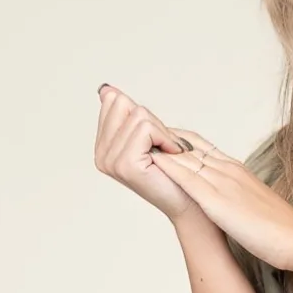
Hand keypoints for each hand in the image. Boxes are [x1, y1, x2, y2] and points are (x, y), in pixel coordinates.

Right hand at [94, 83, 201, 224]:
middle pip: (122, 103)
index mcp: (103, 145)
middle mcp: (101, 154)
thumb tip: (107, 90)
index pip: (113, 100)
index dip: (142, 115)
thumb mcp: (148, 137)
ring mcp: (110, 160)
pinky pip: (146, 128)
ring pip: (138, 115)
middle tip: (164, 147)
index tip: (155, 140)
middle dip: (152, 121)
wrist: (190, 203)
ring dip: (163, 133)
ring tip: (168, 155)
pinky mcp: (125, 163)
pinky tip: (171, 157)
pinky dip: (166, 138)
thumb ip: (127, 114)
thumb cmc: (175, 172)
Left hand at [149, 130, 292, 267]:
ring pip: (186, 157)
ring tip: (136, 136)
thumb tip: (230, 200)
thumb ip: (239, 196)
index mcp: (237, 170)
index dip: (177, 139)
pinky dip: (171, 168)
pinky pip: (190, 180)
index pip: (201, 146)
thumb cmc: (283, 229)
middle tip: (135, 125)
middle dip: (161, 137)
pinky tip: (153, 160)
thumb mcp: (256, 204)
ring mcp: (224, 183)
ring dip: (161, 147)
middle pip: (188, 147)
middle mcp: (228, 170)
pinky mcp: (220, 202)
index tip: (158, 135)